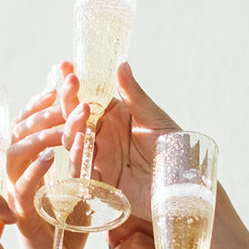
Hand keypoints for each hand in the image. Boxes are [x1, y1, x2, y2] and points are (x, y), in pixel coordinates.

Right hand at [7, 70, 91, 248]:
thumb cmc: (69, 235)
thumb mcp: (84, 190)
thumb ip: (85, 161)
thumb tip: (91, 128)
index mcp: (33, 164)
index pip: (34, 120)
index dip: (47, 96)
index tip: (65, 74)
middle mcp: (20, 174)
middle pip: (24, 128)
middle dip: (48, 105)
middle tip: (73, 88)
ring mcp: (18, 193)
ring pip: (19, 152)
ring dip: (45, 132)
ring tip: (70, 120)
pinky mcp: (22, 216)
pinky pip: (24, 188)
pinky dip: (37, 171)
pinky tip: (53, 157)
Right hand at [68, 62, 181, 221]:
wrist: (183, 184)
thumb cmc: (173, 150)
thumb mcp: (154, 118)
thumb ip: (134, 95)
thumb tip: (121, 64)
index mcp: (114, 117)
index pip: (88, 97)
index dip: (75, 83)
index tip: (65, 64)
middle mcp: (102, 136)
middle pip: (74, 118)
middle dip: (69, 100)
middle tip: (71, 83)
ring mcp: (99, 158)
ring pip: (71, 141)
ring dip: (72, 125)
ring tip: (82, 110)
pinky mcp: (100, 181)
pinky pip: (79, 169)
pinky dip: (76, 156)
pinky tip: (81, 142)